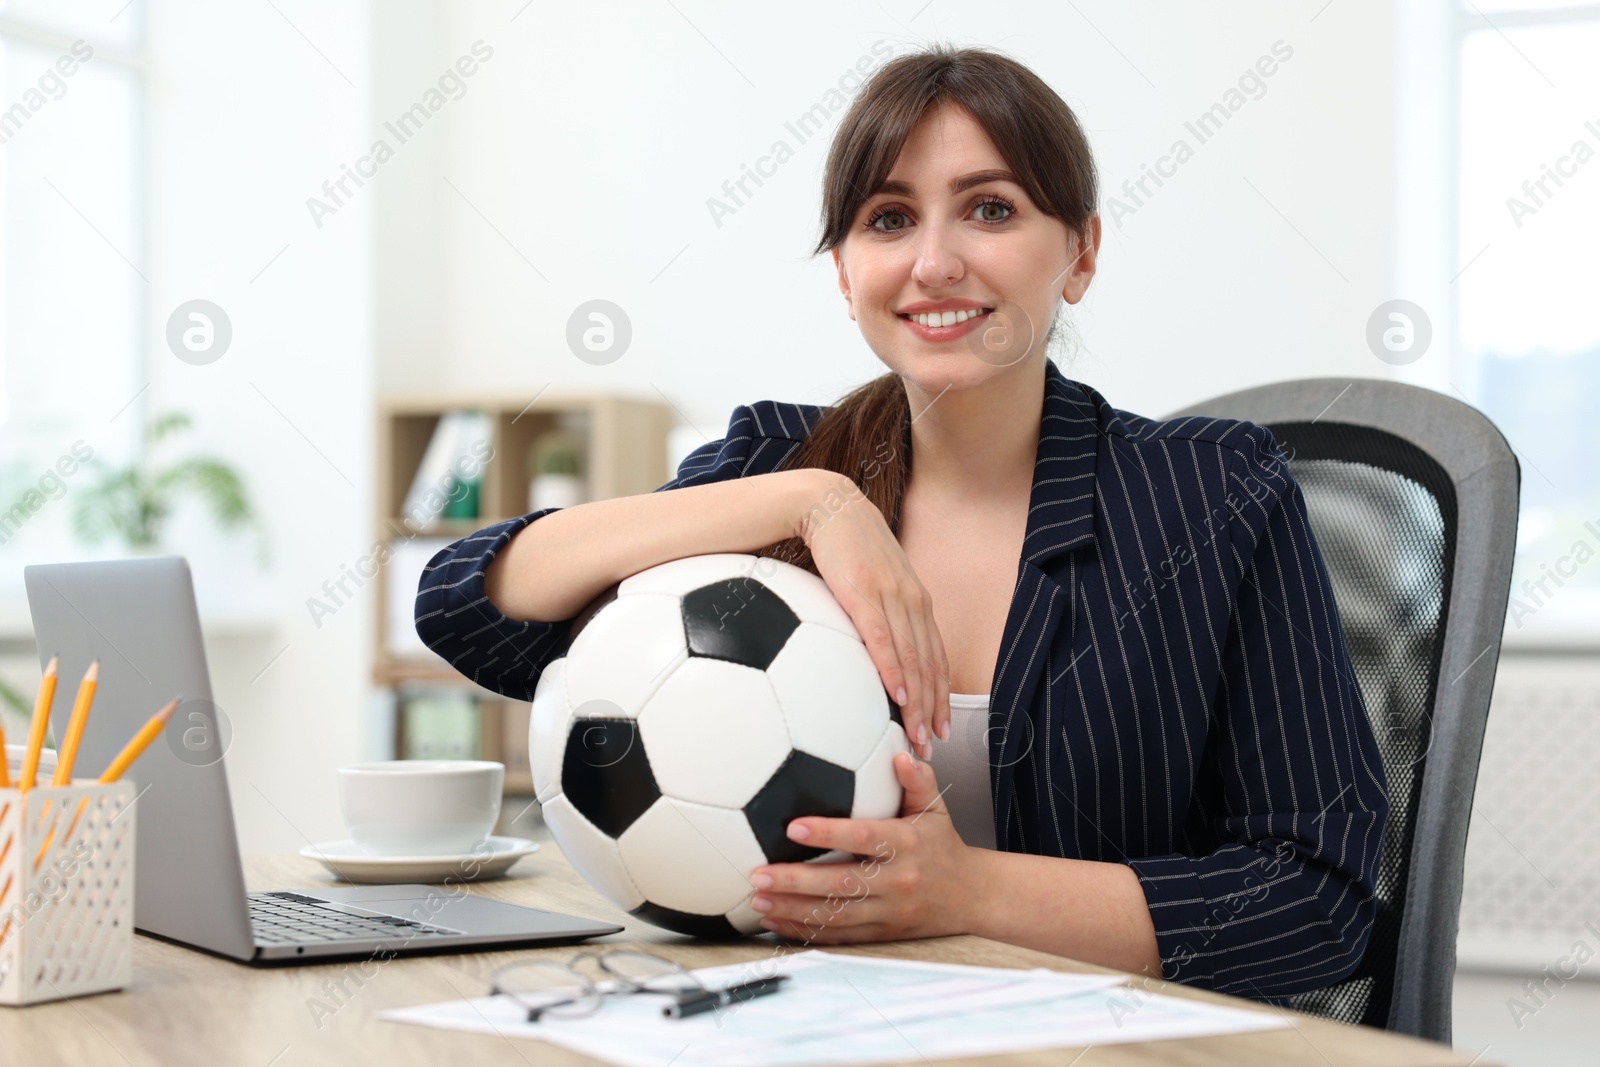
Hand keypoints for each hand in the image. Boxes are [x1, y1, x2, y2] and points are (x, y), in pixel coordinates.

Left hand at [747, 753, 977, 943]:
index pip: (863, 837)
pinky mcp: (882, 934)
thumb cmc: (943, 846)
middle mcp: (897, 881)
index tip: (793, 827)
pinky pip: (840, 936)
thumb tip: (899, 755)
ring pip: (835, 915)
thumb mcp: (937, 810)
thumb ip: (917, 781)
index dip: (827, 833)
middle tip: (758, 875)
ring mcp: (889, 912)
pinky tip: (776, 923)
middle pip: (841, 884)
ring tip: (758, 901)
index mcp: (907, 844)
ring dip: (793, 910)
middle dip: (796, 881)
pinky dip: (806, 932)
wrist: (972, 897)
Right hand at [800, 473, 949, 756]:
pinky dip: (892, 668)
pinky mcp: (863, 592)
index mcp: (915, 601)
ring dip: (918, 700)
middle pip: (929, 664)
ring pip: (911, 658)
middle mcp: (912, 601)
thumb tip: (867, 649)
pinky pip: (881, 638)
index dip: (940, 694)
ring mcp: (890, 596)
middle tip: (934, 745)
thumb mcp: (869, 580)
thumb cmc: (845, 545)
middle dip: (933, 708)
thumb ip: (875, 612)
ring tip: (918, 734)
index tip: (941, 728)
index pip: (935, 656)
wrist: (829, 505)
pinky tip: (895, 694)